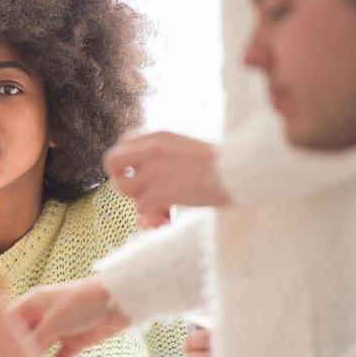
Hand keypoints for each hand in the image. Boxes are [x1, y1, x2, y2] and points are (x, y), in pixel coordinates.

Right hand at [10, 277, 130, 356]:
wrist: (119, 303)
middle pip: (24, 337)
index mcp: (33, 303)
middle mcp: (42, 316)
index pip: (9, 320)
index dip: (0, 336)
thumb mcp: (54, 322)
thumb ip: (35, 340)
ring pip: (41, 349)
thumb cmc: (83, 302)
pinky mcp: (73, 341)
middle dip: (18, 353)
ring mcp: (58, 329)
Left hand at [104, 132, 229, 228]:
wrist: (244, 171)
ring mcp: (155, 170)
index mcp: (159, 135)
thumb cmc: (222, 166)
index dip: (127, 163)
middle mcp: (152, 149)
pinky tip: (165, 220)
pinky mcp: (162, 191)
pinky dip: (151, 218)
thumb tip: (141, 186)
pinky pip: (141, 209)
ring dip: (138, 201)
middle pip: (111, 161)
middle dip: (121, 179)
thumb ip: (161, 160)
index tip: (141, 175)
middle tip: (139, 191)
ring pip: (124, 188)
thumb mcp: (185, 150)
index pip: (123, 143)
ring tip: (159, 209)